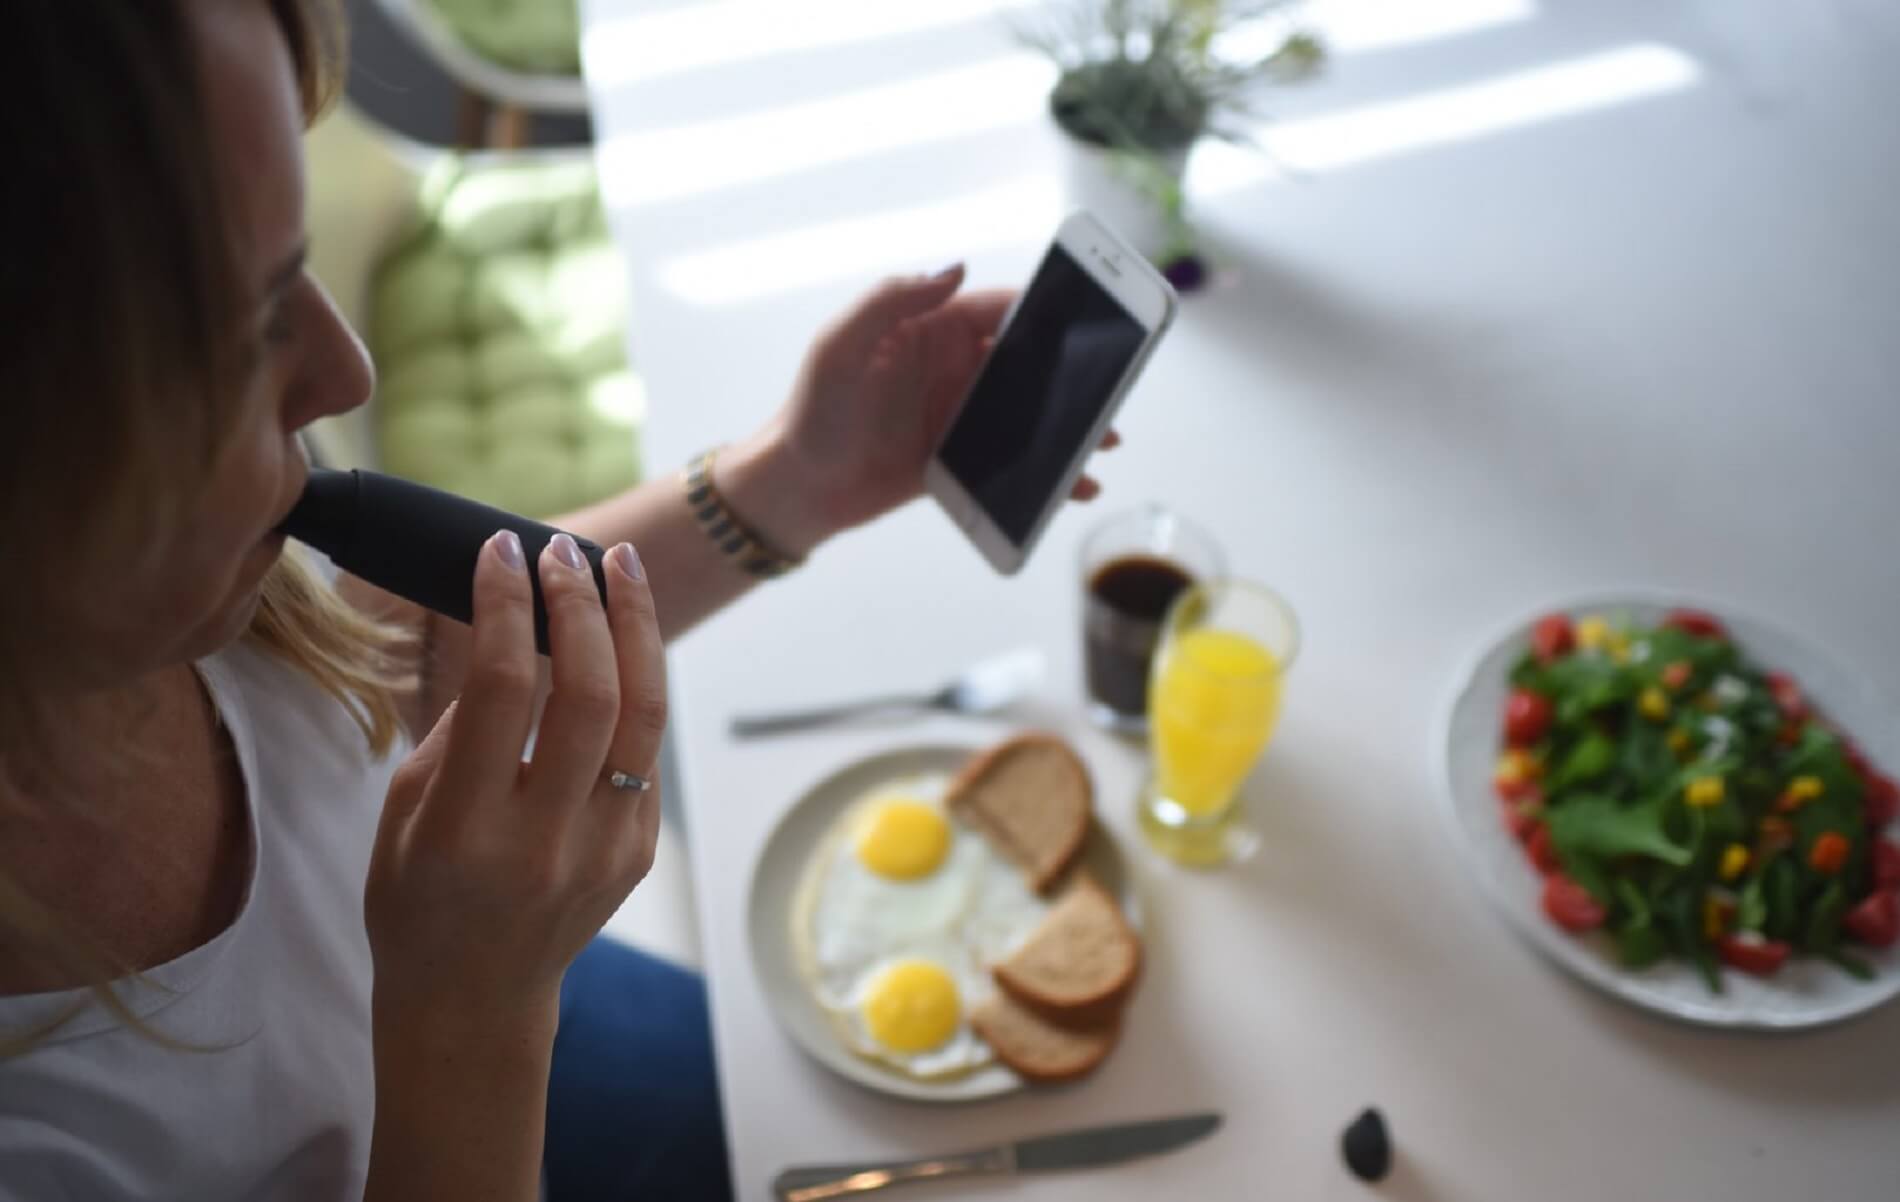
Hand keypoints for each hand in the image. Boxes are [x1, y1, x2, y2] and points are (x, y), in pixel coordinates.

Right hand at [364, 530, 664, 1030]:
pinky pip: (647, 750)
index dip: (508, 605)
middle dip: (582, 603)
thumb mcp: (404, 811)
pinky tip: (621, 637)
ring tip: (620, 564)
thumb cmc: (417, 899)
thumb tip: (508, 628)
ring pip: (644, 714)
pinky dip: (636, 682)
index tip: (500, 549)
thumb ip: (460, 725)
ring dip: (636, 626)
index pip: (506, 688)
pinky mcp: (639, 850)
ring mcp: (607, 848)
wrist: (474, 1000)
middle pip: (592, 693)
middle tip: (563, 548)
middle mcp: (548, 839)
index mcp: (470, 830)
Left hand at [722, 265, 1118, 554]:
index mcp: (931, 327)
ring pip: (1030, 411)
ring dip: (1070, 424)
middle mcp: (953, 365)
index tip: (1093, 323)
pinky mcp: (961, 457)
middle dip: (1074, 374)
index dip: (1050, 313)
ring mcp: (960, 412)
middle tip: (1112, 390)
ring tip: (1104, 442)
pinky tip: (1073, 485)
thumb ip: (891, 300)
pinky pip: (1015, 458)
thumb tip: (955, 267)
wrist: (798, 488)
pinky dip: (1046, 470)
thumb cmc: (812, 410)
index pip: (1003, 308)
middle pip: (1028, 361)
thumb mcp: (840, 345)